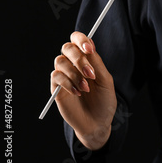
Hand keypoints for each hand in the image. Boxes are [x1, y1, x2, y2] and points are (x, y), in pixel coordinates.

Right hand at [51, 31, 116, 149]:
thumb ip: (97, 64)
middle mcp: (73, 64)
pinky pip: (55, 76)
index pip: (78, 40)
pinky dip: (68, 83)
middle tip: (90, 74)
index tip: (89, 48)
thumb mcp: (106, 81)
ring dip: (74, 74)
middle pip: (67, 48)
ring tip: (86, 88)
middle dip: (79, 59)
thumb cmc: (104, 101)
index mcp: (87, 59)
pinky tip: (78, 93)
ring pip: (59, 61)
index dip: (81, 39)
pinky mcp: (56, 88)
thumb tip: (89, 47)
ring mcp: (64, 75)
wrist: (98, 122)